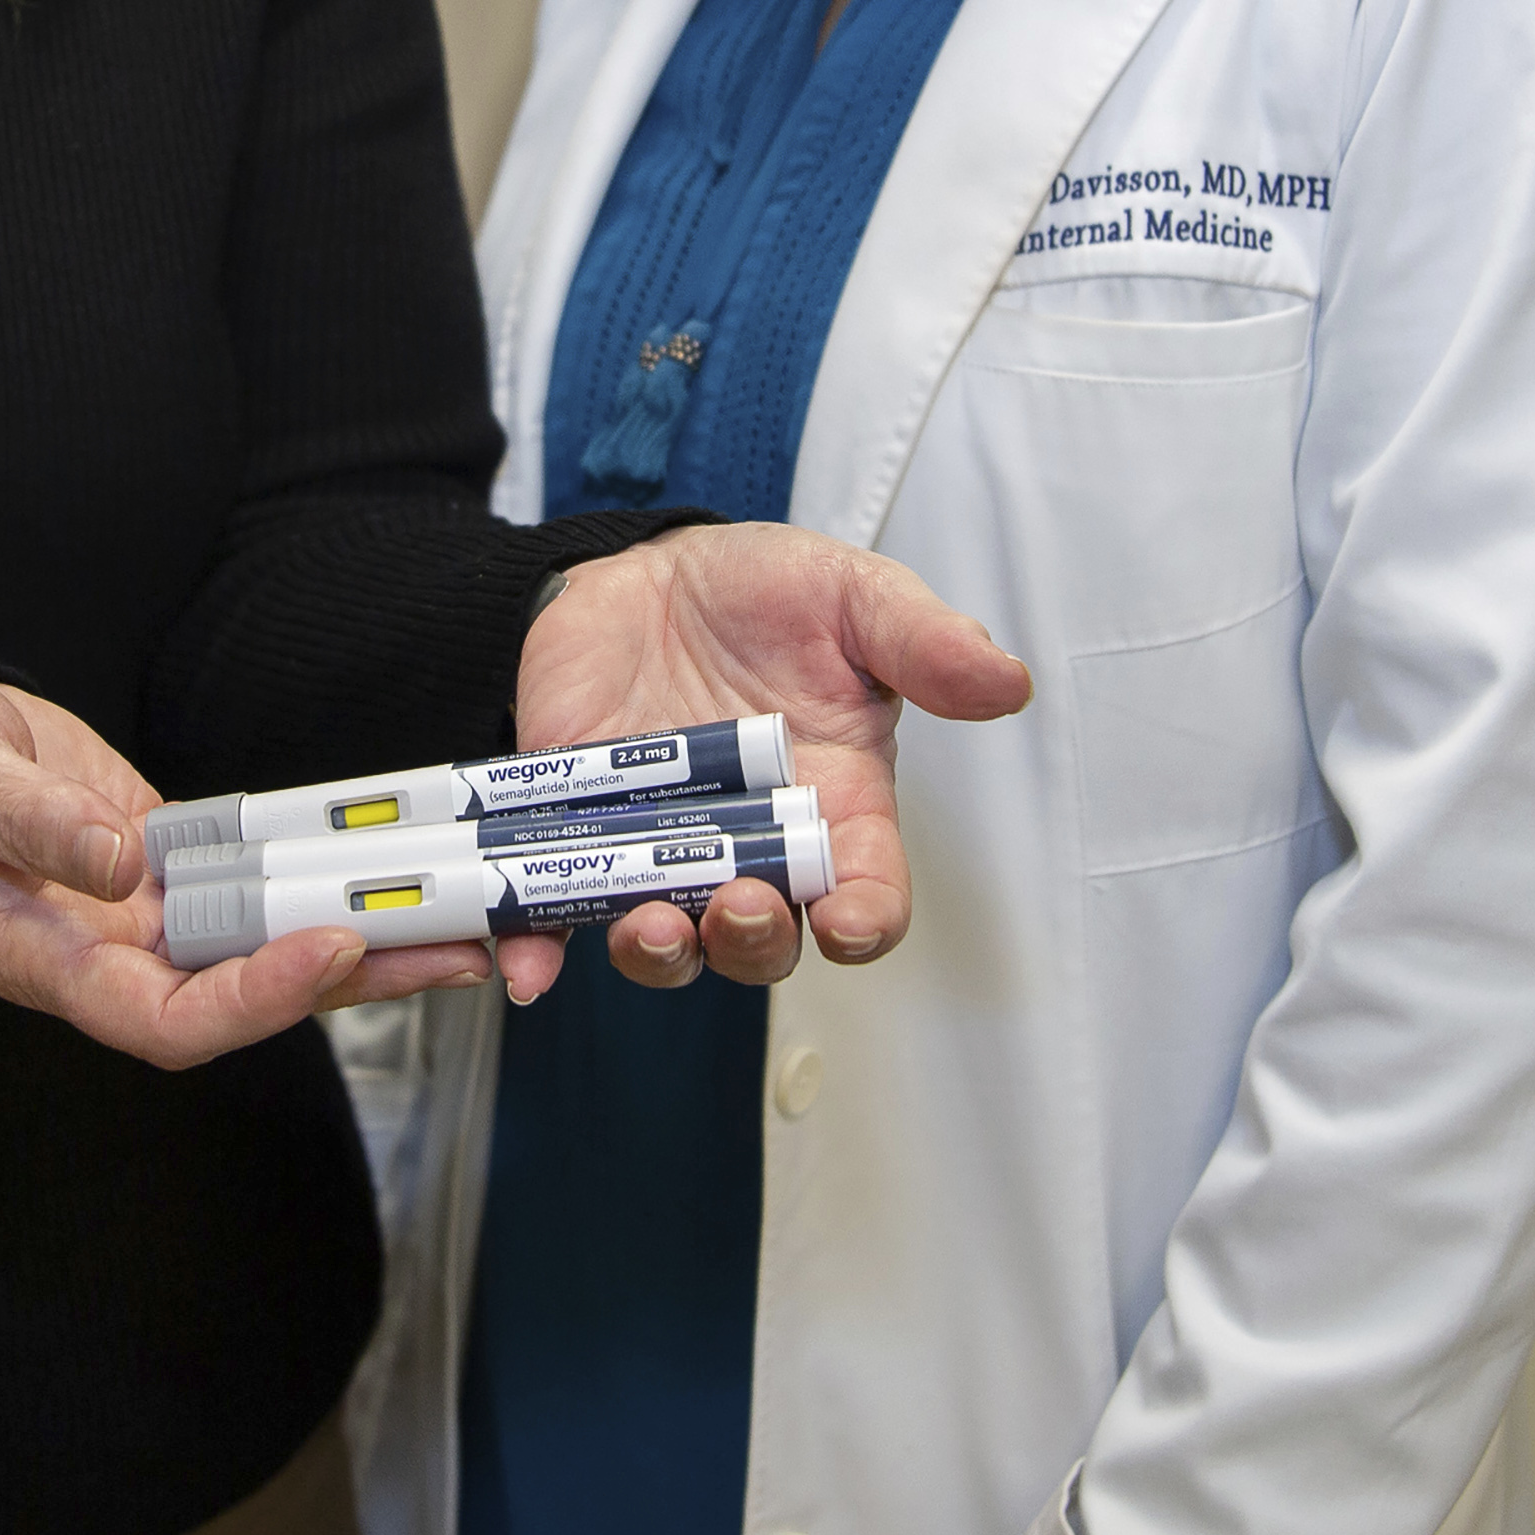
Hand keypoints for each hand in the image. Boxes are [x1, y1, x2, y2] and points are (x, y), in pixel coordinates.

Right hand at [0, 661, 494, 1064]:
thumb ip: (27, 821)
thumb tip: (122, 861)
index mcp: (45, 959)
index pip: (163, 1017)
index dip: (252, 1000)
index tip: (330, 948)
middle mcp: (106, 956)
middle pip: (241, 1003)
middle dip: (349, 984)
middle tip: (457, 953)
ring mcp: (140, 916)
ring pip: (263, 951)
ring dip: (360, 946)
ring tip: (463, 926)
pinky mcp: (165, 867)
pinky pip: (255, 891)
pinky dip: (319, 885)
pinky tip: (387, 870)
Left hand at [506, 524, 1029, 999]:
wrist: (650, 570)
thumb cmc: (766, 596)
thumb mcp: (853, 597)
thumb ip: (924, 642)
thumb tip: (1007, 680)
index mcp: (836, 808)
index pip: (866, 893)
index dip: (864, 921)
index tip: (849, 922)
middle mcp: (753, 849)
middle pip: (765, 940)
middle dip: (754, 941)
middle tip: (739, 905)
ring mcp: (664, 851)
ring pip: (669, 943)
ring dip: (660, 952)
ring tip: (650, 922)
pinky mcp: (580, 839)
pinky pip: (558, 916)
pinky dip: (541, 949)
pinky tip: (528, 965)